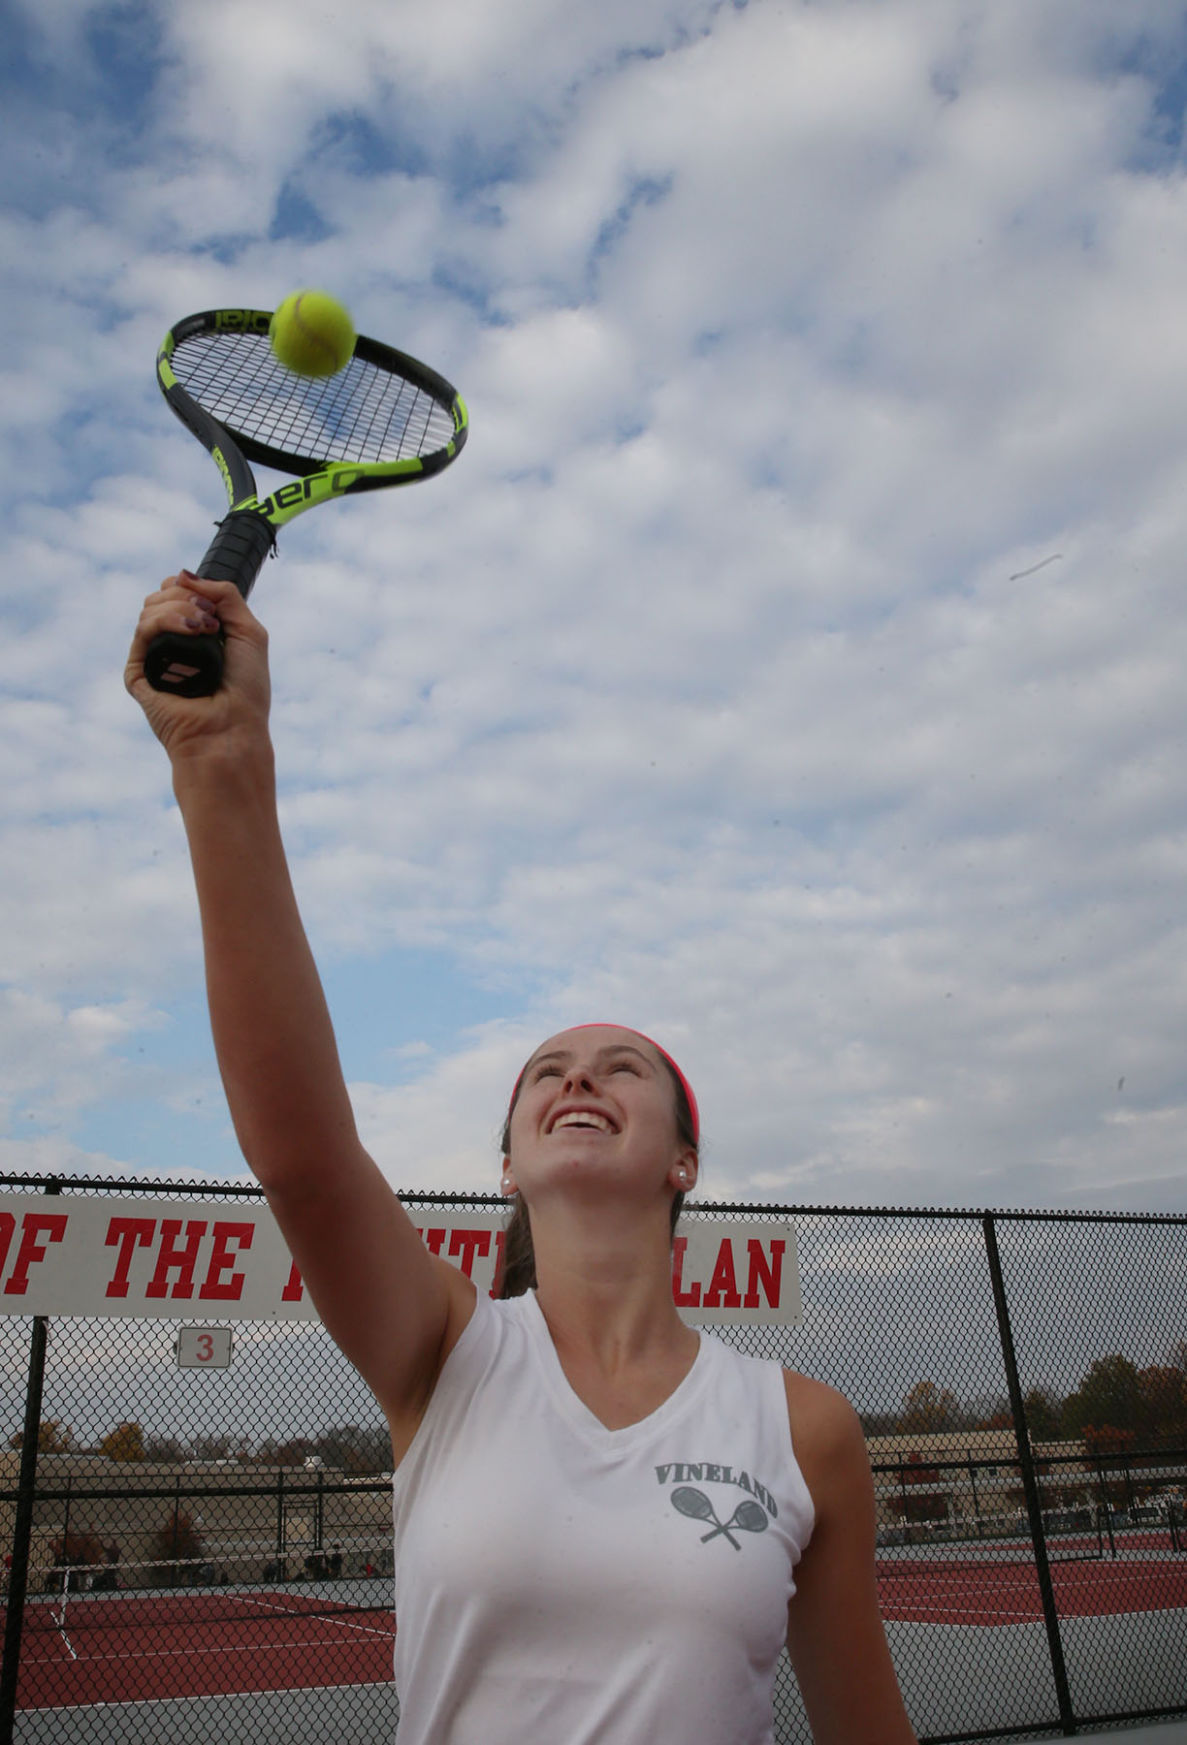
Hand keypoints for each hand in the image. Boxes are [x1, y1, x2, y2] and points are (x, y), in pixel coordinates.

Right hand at [125, 574, 270, 759]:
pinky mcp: (138, 675)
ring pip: (149, 610)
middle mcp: (171, 646)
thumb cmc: (246, 690)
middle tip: (210, 618)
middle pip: (159, 597)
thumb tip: (183, 575)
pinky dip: (165, 621)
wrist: (232, 729)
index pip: (175, 594)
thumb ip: (225, 594)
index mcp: (193, 636)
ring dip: (179, 607)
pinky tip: (191, 630)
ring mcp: (153, 659)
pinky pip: (142, 632)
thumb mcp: (248, 631)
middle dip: (185, 595)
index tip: (212, 604)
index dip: (188, 588)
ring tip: (204, 628)